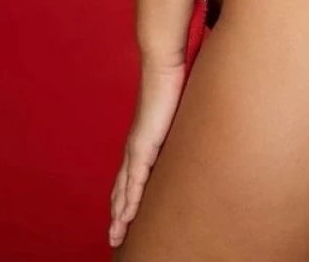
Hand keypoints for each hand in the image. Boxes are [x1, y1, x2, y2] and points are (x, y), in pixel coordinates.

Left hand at [108, 59, 187, 248]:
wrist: (162, 70)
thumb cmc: (171, 86)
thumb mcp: (177, 116)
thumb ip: (179, 129)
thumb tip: (193, 133)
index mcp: (141, 142)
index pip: (129, 177)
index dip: (124, 198)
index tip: (122, 217)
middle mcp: (134, 148)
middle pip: (121, 189)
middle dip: (118, 214)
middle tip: (114, 238)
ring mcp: (136, 149)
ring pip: (124, 190)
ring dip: (120, 215)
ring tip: (116, 236)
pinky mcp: (142, 147)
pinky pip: (134, 181)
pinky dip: (129, 201)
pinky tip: (126, 217)